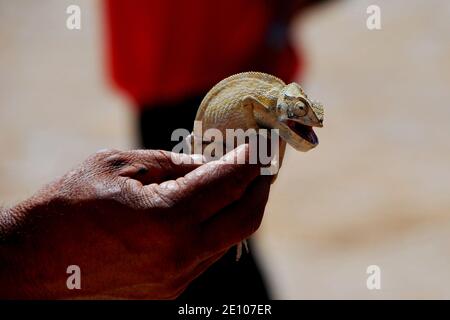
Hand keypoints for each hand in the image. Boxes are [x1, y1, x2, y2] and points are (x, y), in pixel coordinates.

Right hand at [0, 144, 270, 298]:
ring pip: (231, 239)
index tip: (262, 145)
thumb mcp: (119, 166)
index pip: (227, 183)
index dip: (250, 160)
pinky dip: (219, 228)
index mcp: (166, 218)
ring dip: (242, 208)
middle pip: (244, 218)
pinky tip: (213, 209)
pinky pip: (209, 254)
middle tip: (264, 164)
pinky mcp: (170, 289)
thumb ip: (172, 164)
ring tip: (242, 183)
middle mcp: (179, 255)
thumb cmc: (68, 205)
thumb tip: (209, 164)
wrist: (34, 261)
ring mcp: (176, 278)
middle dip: (259, 187)